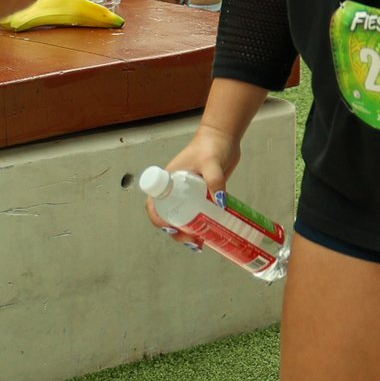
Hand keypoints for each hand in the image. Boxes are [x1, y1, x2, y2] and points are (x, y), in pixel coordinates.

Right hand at [149, 127, 242, 242]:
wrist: (224, 137)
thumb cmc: (212, 145)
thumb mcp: (211, 162)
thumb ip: (215, 180)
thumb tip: (220, 202)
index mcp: (169, 181)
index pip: (155, 204)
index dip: (158, 219)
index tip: (170, 228)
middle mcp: (176, 189)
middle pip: (168, 216)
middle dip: (176, 231)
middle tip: (191, 239)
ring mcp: (188, 193)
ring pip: (182, 218)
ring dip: (187, 232)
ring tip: (198, 243)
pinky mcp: (202, 195)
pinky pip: (197, 214)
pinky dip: (200, 225)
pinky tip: (208, 235)